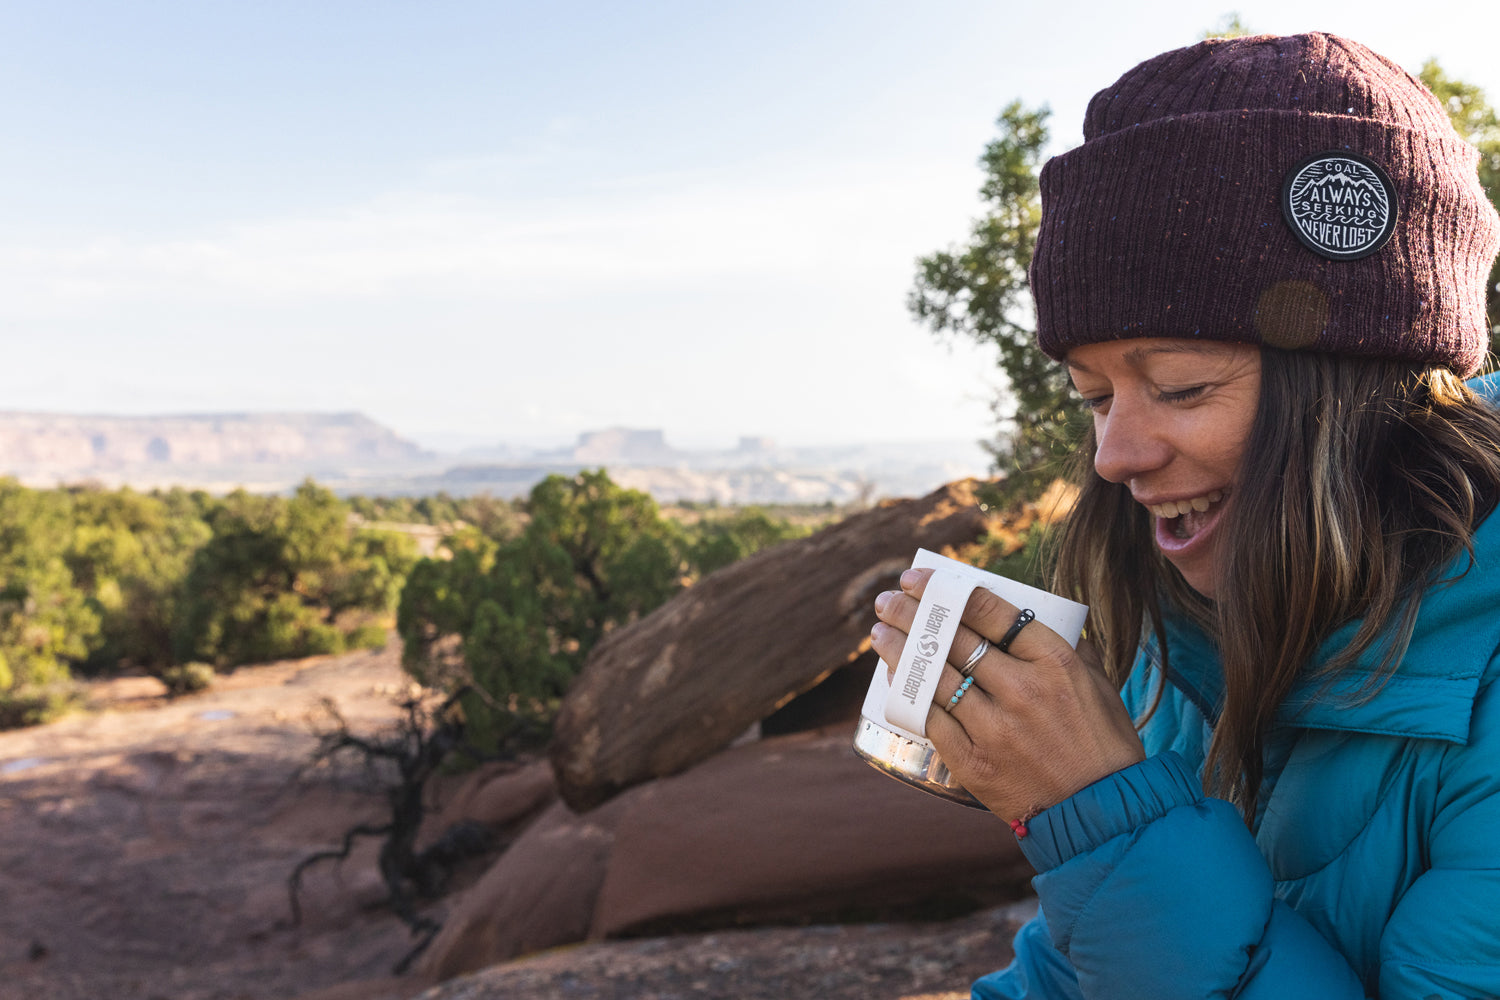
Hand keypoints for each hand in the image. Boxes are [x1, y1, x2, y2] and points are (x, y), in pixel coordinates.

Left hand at [870, 567, 1144, 822]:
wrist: (1102, 812)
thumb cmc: (1102, 744)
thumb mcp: (1096, 683)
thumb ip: (1063, 647)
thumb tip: (1022, 621)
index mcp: (1054, 661)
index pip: (990, 611)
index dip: (947, 590)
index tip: (919, 579)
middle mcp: (1021, 689)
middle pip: (954, 639)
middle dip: (913, 613)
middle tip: (889, 600)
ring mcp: (995, 727)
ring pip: (934, 676)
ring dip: (900, 649)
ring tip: (880, 631)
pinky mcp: (973, 762)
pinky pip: (930, 719)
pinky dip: (909, 694)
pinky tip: (895, 677)